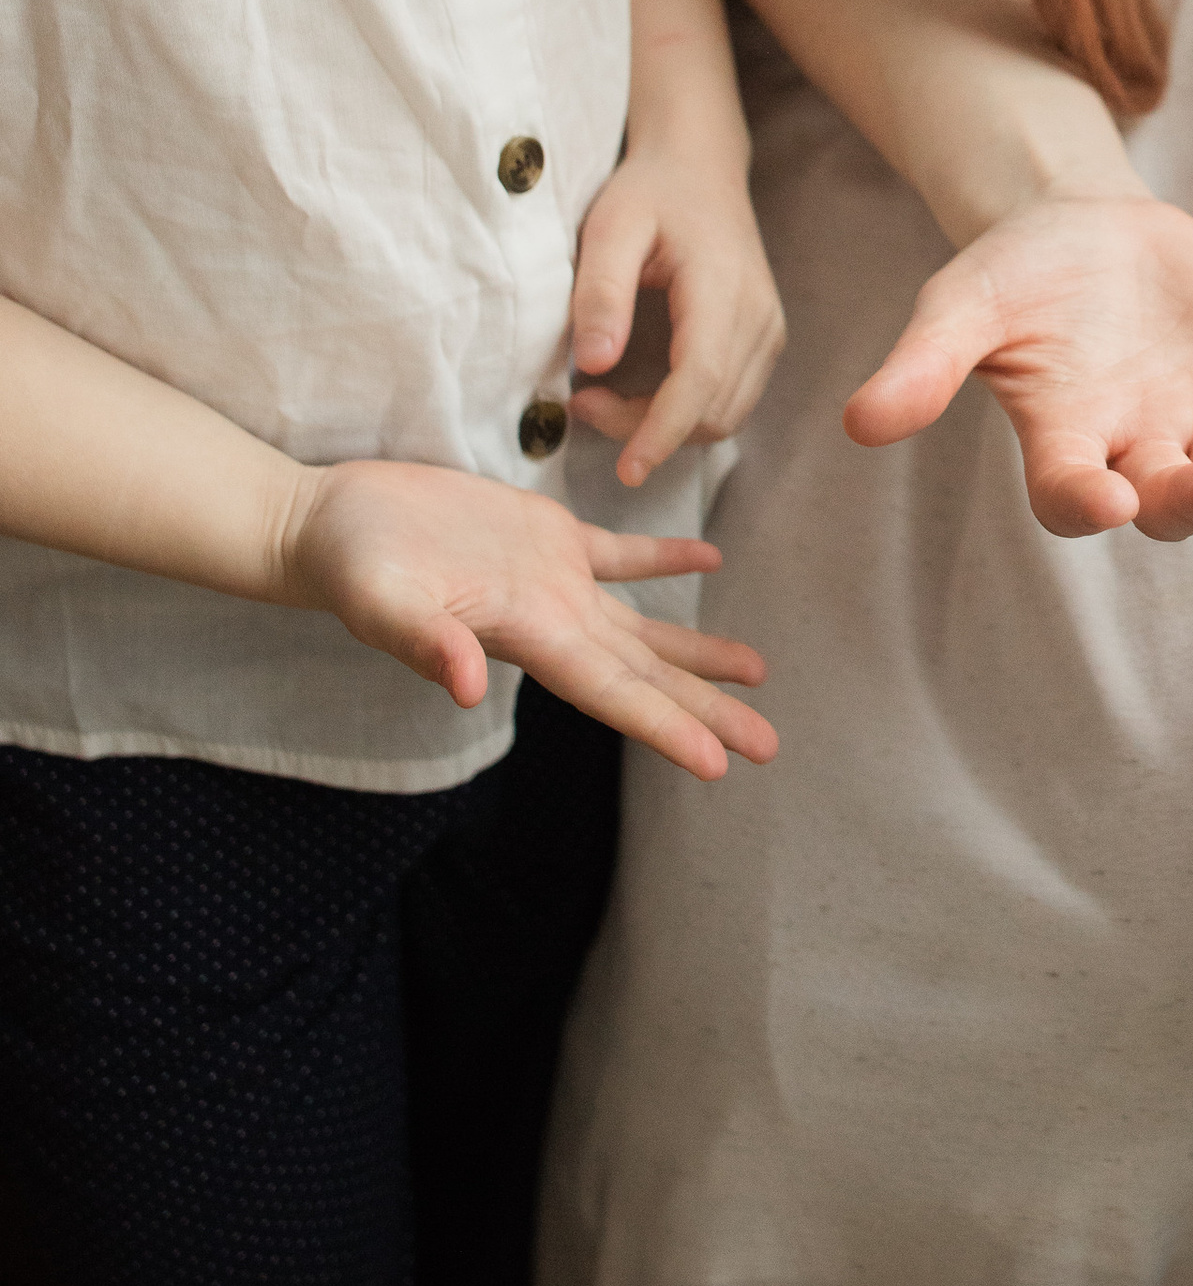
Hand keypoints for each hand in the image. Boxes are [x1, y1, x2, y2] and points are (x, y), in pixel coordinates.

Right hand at [281, 459, 776, 780]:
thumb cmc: (350, 565)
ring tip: (757, 672)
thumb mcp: (382, 602)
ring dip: (697, 649)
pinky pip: (619, 552)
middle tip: (769, 745)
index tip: (721, 764)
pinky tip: (709, 556)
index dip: (667, 727)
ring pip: (643, 624)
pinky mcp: (544, 536)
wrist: (331, 521)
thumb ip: (424, 641)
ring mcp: (553, 580)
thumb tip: (464, 685)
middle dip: (704, 710)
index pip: (613, 693)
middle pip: (644, 674)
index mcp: (528, 636)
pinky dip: (665, 557)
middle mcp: (552, 619)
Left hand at [568, 131, 786, 487]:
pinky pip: (730, 400)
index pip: (701, 380)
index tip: (625, 469)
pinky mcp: (764, 340)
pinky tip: (639, 393)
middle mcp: (759, 316)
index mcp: (723, 287)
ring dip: (664, 428)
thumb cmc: (650, 192)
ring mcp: (768, 330)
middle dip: (646, 430)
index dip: (662, 431)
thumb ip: (602, 292)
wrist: (699, 166)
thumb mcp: (609, 227)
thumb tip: (596, 364)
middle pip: (712, 410)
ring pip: (724, 415)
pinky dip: (684, 414)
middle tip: (580, 403)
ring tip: (601, 399)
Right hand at [844, 192, 1192, 542]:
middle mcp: (1134, 448)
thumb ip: (924, 367)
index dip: (1087, 501)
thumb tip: (858, 423)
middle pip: (1163, 500)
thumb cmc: (1015, 270)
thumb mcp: (962, 305)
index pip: (1070, 495)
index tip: (1106, 497)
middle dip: (1189, 502)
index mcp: (1061, 439)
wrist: (1087, 220)